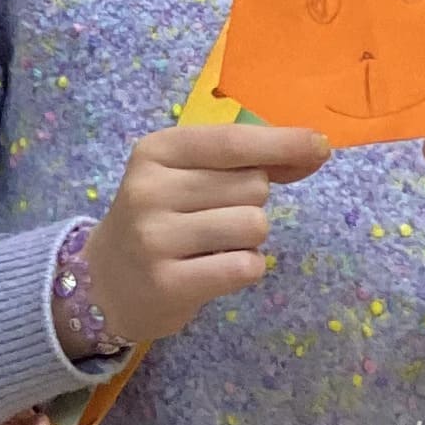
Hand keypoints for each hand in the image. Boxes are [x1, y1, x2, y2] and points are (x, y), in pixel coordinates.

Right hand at [81, 121, 332, 346]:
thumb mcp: (187, 174)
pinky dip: (245, 268)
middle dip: (251, 202)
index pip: (233, 142)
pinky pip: (245, 266)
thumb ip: (246, 160)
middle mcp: (149, 189)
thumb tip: (315, 149)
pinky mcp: (167, 283)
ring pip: (253, 226)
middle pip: (253, 186)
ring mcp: (154, 238)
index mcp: (156, 151)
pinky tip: (215, 270)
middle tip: (213, 218)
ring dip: (249, 239)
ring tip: (213, 246)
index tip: (319, 146)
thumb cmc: (161, 219)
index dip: (283, 143)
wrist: (105, 282)